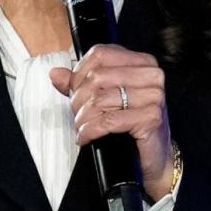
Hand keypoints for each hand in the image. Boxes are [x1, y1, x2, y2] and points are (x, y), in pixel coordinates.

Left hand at [49, 44, 173, 200]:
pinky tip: (86, 137)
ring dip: (83, 117)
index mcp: (142, 62)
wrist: (155, 156)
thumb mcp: (106, 98)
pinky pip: (109, 121)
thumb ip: (80, 84)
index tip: (73, 91)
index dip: (79, 73)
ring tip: (82, 127)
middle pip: (97, 77)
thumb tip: (55, 74)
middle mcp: (152, 75)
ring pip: (101, 99)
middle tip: (78, 115)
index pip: (100, 54)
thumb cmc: (132, 125)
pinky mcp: (151, 117)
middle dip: (79, 99)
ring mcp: (154, 95)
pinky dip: (91, 130)